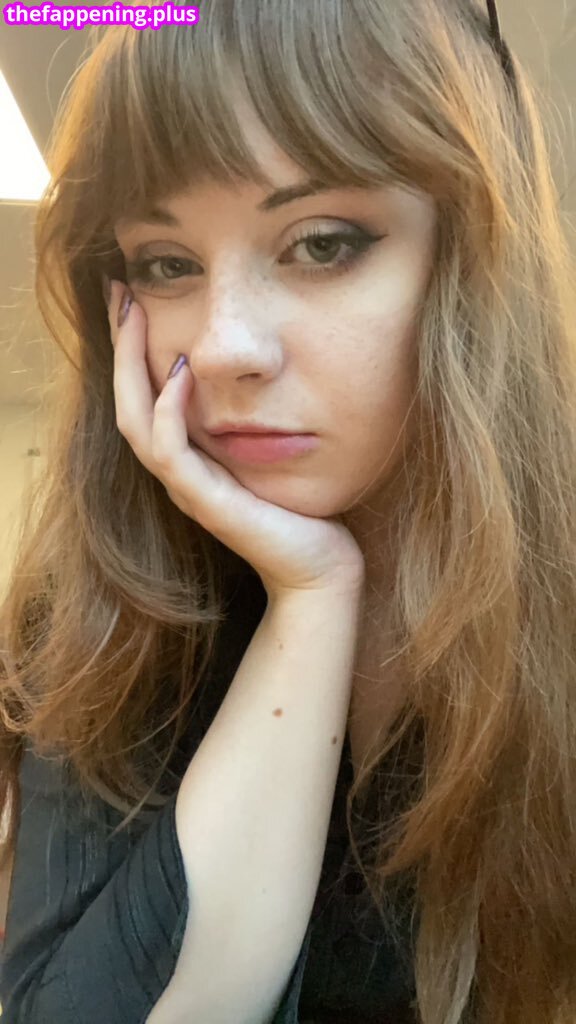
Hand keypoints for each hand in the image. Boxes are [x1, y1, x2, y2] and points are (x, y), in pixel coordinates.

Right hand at [105, 281, 364, 599]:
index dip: (134, 351)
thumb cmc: (306, 512)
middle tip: (121, 293)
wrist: (321, 570)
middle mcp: (180, 473)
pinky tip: (179, 373)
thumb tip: (267, 366)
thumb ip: (259, 416)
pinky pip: (170, 450)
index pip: (144, 399)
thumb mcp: (276, 450)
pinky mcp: (206, 503)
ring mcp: (188, 489)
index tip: (136, 298)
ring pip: (135, 422)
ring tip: (136, 316)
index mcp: (191, 459)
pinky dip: (168, 410)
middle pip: (127, 403)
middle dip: (122, 346)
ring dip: (131, 367)